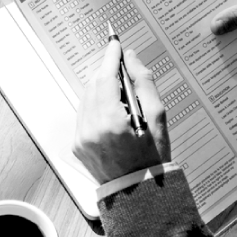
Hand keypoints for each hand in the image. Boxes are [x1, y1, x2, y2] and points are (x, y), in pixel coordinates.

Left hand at [73, 41, 169, 183]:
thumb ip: (144, 84)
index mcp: (110, 122)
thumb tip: (132, 59)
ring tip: (122, 89)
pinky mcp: (78, 145)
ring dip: (102, 86)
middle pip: (95, 85)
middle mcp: (90, 129)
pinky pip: (84, 113)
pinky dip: (97, 103)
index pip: (106, 77)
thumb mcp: (158, 118)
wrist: (139, 193)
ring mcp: (81, 138)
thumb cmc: (153, 157)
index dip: (111, 57)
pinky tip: (113, 107)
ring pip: (87, 97)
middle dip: (107, 70)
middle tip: (123, 64)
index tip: (116, 43)